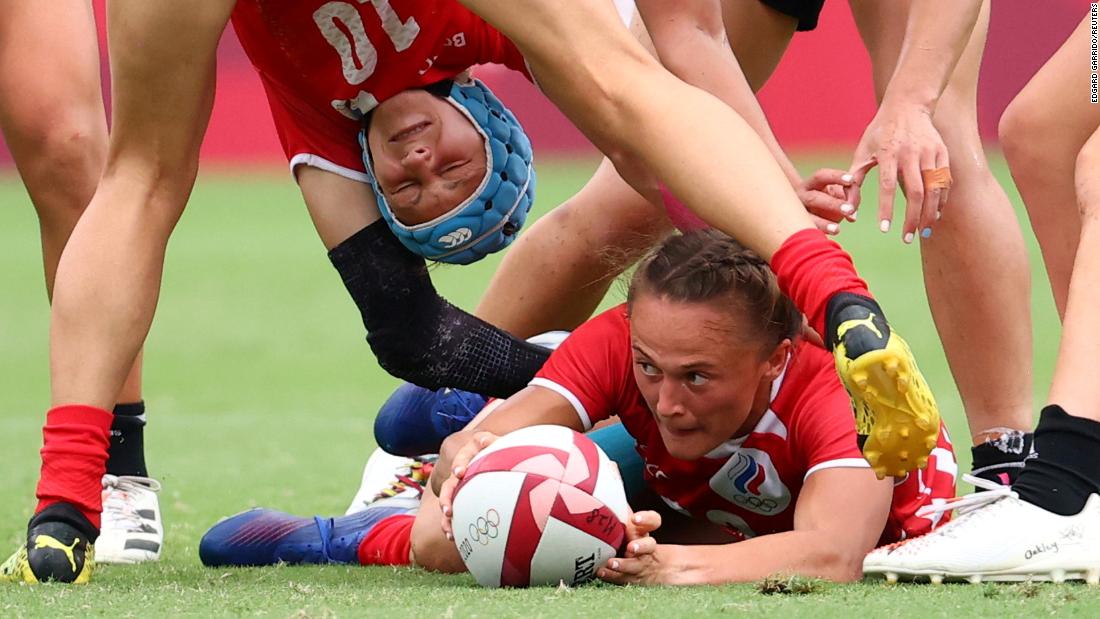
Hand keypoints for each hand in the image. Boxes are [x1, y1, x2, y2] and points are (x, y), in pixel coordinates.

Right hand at [438, 431, 498, 539]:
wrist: (496, 454)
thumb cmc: (502, 448)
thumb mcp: (501, 443)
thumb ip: (496, 442)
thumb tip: (487, 439)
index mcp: (472, 451)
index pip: (464, 455)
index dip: (460, 463)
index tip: (460, 473)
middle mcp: (461, 467)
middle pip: (450, 482)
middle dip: (447, 496)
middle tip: (448, 510)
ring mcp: (459, 482)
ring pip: (448, 498)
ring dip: (446, 511)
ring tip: (448, 524)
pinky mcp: (461, 495)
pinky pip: (453, 509)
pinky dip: (451, 523)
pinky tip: (452, 536)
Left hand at [596, 510, 679, 585]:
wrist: (654, 566)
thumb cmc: (632, 537)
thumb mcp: (630, 523)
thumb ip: (620, 508)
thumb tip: (606, 479)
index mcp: (645, 530)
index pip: (653, 520)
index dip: (646, 519)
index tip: (635, 519)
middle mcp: (646, 547)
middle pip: (649, 545)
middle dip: (641, 546)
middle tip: (631, 547)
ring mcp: (641, 563)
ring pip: (636, 565)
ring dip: (624, 564)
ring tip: (611, 563)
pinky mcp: (633, 577)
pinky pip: (623, 577)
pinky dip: (611, 575)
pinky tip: (600, 572)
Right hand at [797, 168, 856, 235]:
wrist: (800, 214)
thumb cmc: (827, 202)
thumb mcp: (837, 194)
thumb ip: (849, 194)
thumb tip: (856, 208)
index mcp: (812, 184)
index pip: (822, 176)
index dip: (836, 177)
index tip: (852, 180)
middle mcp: (802, 196)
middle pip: (815, 198)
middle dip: (833, 204)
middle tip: (849, 209)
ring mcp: (798, 213)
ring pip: (808, 217)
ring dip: (824, 223)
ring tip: (838, 229)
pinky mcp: (797, 228)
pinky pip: (806, 232)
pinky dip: (819, 235)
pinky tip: (829, 240)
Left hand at [847, 102, 949, 242]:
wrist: (908, 105)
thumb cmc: (880, 132)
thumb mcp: (862, 151)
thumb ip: (854, 180)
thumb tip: (849, 209)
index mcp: (889, 153)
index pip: (887, 186)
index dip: (887, 209)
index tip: (885, 230)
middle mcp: (912, 153)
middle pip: (916, 192)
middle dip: (913, 219)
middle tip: (907, 239)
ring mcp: (930, 152)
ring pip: (934, 189)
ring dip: (930, 213)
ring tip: (923, 232)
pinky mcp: (943, 152)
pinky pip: (945, 181)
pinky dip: (941, 201)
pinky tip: (934, 215)